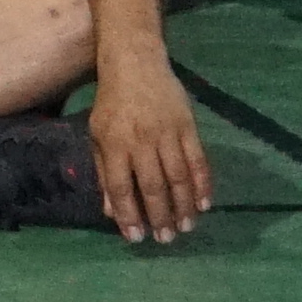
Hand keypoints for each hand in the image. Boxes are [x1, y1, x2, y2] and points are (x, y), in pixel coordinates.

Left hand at [88, 52, 213, 245]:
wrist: (135, 62)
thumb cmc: (111, 102)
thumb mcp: (97, 134)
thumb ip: (103, 173)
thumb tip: (111, 212)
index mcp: (113, 143)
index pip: (120, 186)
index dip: (128, 215)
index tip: (136, 238)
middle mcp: (140, 140)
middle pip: (152, 186)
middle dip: (159, 216)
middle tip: (165, 239)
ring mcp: (167, 133)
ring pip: (177, 177)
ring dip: (182, 206)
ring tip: (184, 228)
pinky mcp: (188, 126)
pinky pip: (198, 160)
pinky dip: (202, 184)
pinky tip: (204, 204)